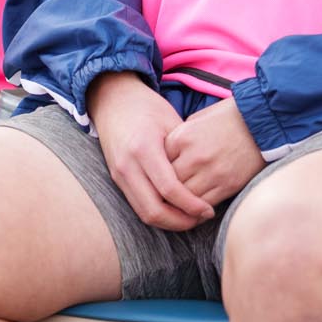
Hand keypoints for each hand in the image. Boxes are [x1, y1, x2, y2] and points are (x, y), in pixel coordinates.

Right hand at [87, 72, 213, 230]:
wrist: (112, 99)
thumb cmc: (147, 107)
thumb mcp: (171, 122)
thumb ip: (184, 152)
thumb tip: (207, 180)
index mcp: (144, 148)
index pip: (169, 189)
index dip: (191, 205)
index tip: (209, 210)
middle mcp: (128, 165)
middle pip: (154, 210)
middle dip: (180, 221)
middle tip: (201, 219)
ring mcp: (119, 174)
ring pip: (143, 213)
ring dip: (168, 222)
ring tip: (190, 219)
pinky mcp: (116, 179)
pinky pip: (137, 205)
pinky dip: (156, 214)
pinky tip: (174, 210)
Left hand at [164, 99, 267, 207]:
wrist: (262, 121)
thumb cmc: (228, 117)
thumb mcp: (197, 119)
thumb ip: (179, 139)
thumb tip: (166, 157)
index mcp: (182, 137)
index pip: (158, 164)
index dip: (158, 171)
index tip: (160, 175)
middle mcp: (194, 156)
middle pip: (168, 184)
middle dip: (166, 190)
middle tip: (165, 194)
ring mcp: (211, 172)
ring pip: (183, 198)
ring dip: (180, 203)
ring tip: (178, 204)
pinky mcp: (227, 184)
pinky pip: (203, 205)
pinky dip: (196, 209)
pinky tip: (194, 208)